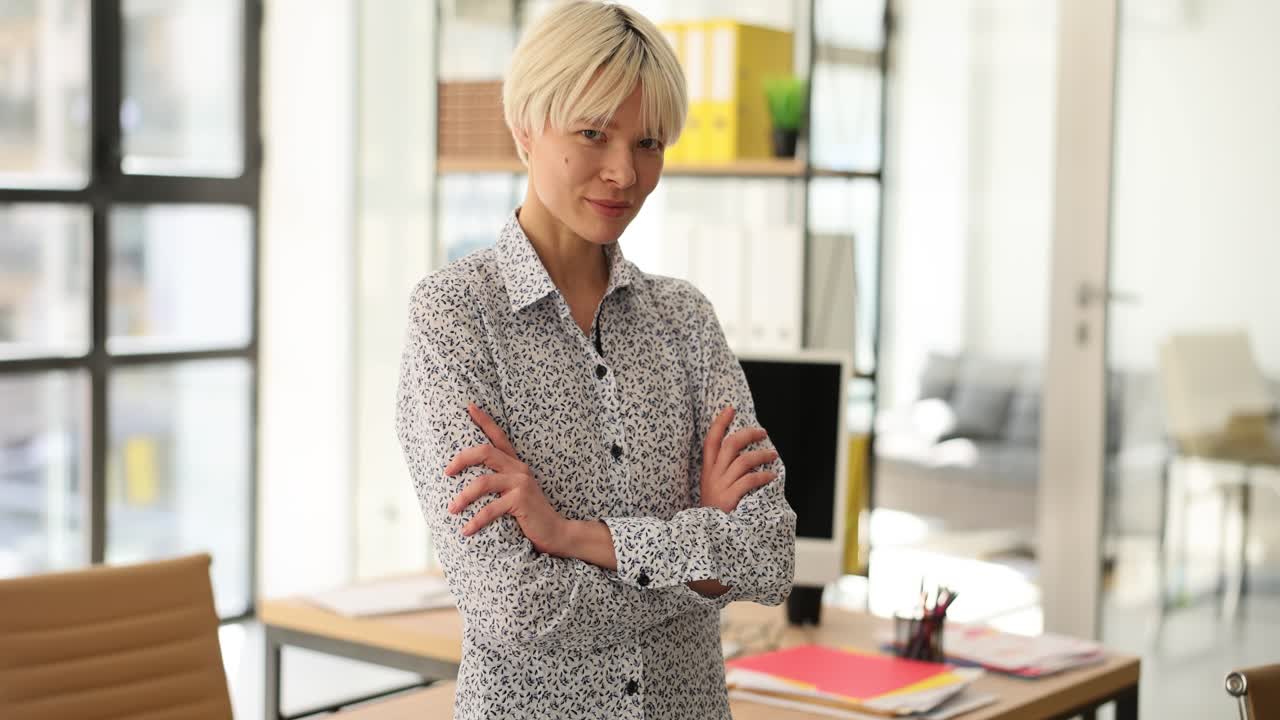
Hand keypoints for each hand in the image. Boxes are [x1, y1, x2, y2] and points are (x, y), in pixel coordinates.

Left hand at [445, 403, 569, 555]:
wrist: (556, 532)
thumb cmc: (530, 515)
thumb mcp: (515, 493)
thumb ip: (499, 485)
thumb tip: (468, 485)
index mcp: (516, 464)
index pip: (499, 437)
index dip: (484, 421)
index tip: (469, 407)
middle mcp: (519, 469)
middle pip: (485, 452)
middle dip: (461, 459)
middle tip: (446, 472)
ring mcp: (521, 483)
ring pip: (483, 482)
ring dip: (463, 497)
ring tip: (451, 509)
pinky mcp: (521, 500)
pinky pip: (491, 508)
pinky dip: (476, 520)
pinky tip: (466, 530)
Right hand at [699, 406, 778, 513]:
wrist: (706, 535)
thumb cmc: (715, 512)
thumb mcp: (713, 489)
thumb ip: (724, 473)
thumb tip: (745, 456)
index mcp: (707, 471)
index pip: (711, 440)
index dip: (720, 423)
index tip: (731, 409)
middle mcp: (712, 475)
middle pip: (731, 444)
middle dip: (749, 434)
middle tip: (762, 432)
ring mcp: (720, 486)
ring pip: (743, 460)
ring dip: (762, 455)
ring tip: (773, 454)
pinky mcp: (729, 498)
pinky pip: (750, 480)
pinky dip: (764, 476)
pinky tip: (772, 476)